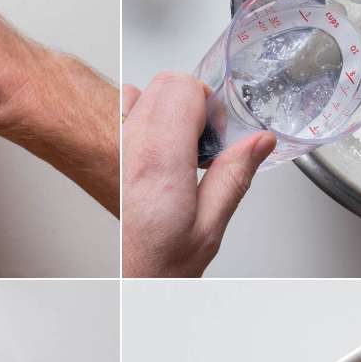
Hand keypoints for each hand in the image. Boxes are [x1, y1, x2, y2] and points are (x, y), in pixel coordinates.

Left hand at [122, 72, 273, 276]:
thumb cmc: (162, 260)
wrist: (128, 277)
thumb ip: (235, 175)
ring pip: (141, 91)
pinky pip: (119, 109)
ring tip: (176, 145)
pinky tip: (152, 146)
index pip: (184, 89)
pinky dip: (139, 115)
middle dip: (191, 103)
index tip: (215, 134)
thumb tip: (260, 141)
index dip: (209, 106)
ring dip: (164, 108)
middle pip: (165, 84)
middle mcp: (130, 147)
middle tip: (200, 141)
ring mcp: (111, 146)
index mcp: (160, 162)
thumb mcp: (210, 225)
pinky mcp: (100, 151)